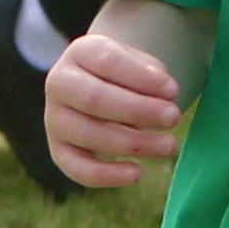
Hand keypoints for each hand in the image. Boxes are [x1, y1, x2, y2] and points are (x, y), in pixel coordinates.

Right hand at [43, 30, 186, 188]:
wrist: (104, 90)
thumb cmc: (129, 76)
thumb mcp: (142, 64)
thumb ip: (152, 75)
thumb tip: (165, 97)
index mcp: (81, 52)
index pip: (108, 62)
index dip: (142, 78)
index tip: (174, 91)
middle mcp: (59, 83)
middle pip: (94, 98)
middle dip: (138, 110)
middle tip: (174, 118)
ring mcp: (55, 118)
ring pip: (88, 134)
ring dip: (132, 143)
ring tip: (169, 145)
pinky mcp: (58, 149)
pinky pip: (76, 167)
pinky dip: (106, 175)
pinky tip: (137, 173)